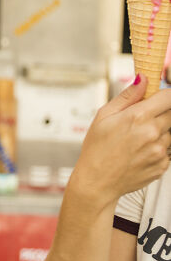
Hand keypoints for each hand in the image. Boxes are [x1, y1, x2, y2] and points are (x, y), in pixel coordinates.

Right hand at [69, 74, 170, 208]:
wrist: (97, 181)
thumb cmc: (96, 148)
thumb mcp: (103, 116)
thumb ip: (127, 96)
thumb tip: (142, 79)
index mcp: (138, 117)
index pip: (168, 97)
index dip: (165, 94)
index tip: (159, 97)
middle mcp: (153, 133)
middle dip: (162, 113)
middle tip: (143, 119)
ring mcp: (160, 151)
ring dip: (160, 131)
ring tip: (138, 139)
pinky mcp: (163, 165)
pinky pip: (168, 150)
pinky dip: (158, 148)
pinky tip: (140, 152)